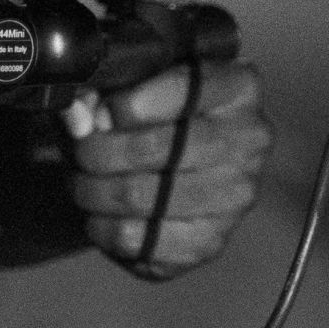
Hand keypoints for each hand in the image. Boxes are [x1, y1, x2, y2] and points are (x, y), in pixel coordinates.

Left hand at [63, 61, 272, 278]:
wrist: (171, 173)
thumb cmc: (151, 117)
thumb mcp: (132, 86)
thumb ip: (102, 91)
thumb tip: (78, 117)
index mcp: (239, 87)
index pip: (186, 89)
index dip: (131, 104)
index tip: (101, 114)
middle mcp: (250, 140)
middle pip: (157, 147)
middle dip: (99, 151)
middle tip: (78, 152)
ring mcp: (236, 195)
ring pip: (139, 195)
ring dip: (92, 191)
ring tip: (81, 182)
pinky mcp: (210, 240)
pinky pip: (135, 238)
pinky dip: (101, 226)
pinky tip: (98, 213)